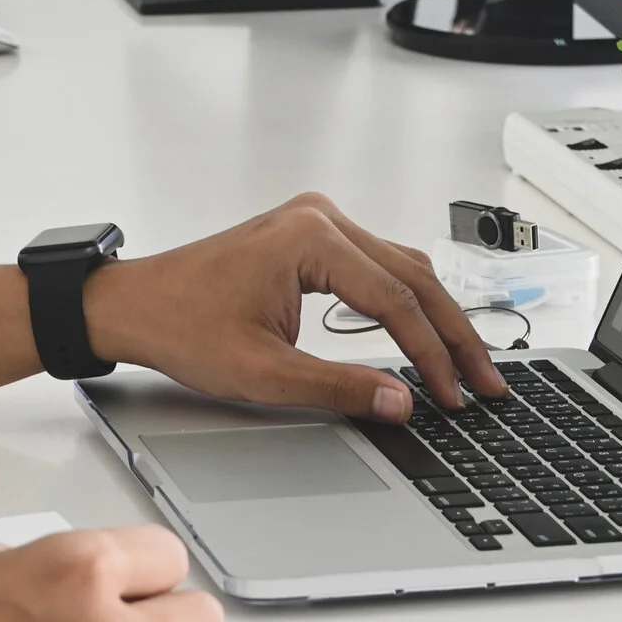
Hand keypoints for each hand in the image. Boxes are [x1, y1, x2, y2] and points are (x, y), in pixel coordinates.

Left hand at [80, 192, 508, 419]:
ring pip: (404, 269)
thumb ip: (337, 388)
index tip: (455, 395)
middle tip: (486, 382)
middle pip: (414, 277)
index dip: (433, 355)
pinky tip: (427, 336)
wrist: (136, 303)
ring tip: (467, 366)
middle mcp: (321, 219)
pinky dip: (408, 303)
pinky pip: (380, 266)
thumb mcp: (262, 373)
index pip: (396, 301)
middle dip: (454, 335)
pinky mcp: (313, 237)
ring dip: (437, 318)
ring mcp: (318, 222)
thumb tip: (399, 403)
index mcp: (311, 240)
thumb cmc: (181, 324)